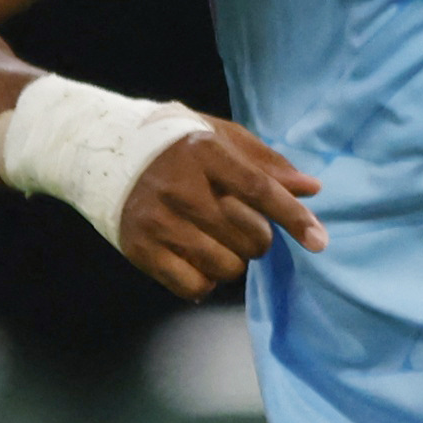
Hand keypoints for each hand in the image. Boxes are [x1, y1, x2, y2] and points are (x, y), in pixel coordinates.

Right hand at [116, 120, 326, 298]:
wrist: (103, 152)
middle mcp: (180, 188)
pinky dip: (205, 280)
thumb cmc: (174, 144)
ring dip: (234, 261)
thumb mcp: (219, 136)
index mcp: (203, 153)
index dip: (293, 217)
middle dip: (260, 239)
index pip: (259, 190)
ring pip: (225, 266)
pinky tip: (198, 260)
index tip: (319, 240)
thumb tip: (310, 188)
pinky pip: (193, 286)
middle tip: (243, 227)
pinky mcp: (141, 249)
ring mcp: (158, 222)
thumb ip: (265, 162)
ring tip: (219, 242)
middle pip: (249, 237)